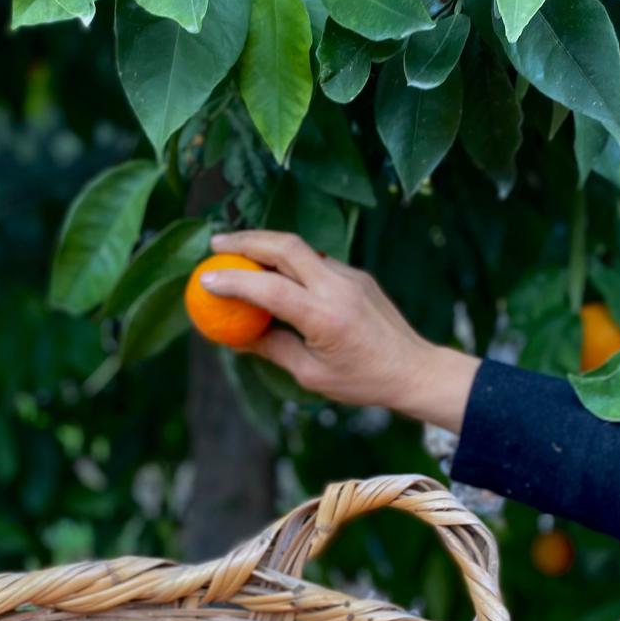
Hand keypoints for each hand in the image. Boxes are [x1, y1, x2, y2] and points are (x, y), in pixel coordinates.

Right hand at [199, 231, 479, 432]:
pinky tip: (275, 274)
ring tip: (238, 253)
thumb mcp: (311, 375)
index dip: (233, 281)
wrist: (414, 369)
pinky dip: (290, 263)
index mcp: (324, 316)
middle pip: (284, 246)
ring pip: (301, 249)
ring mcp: (350, 276)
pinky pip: (316, 262)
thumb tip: (235, 338)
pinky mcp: (357, 275)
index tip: (205, 280)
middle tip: (216, 246)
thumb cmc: (362, 380)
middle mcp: (337, 287)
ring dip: (266, 246)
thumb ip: (272, 349)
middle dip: (246, 240)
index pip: (269, 288)